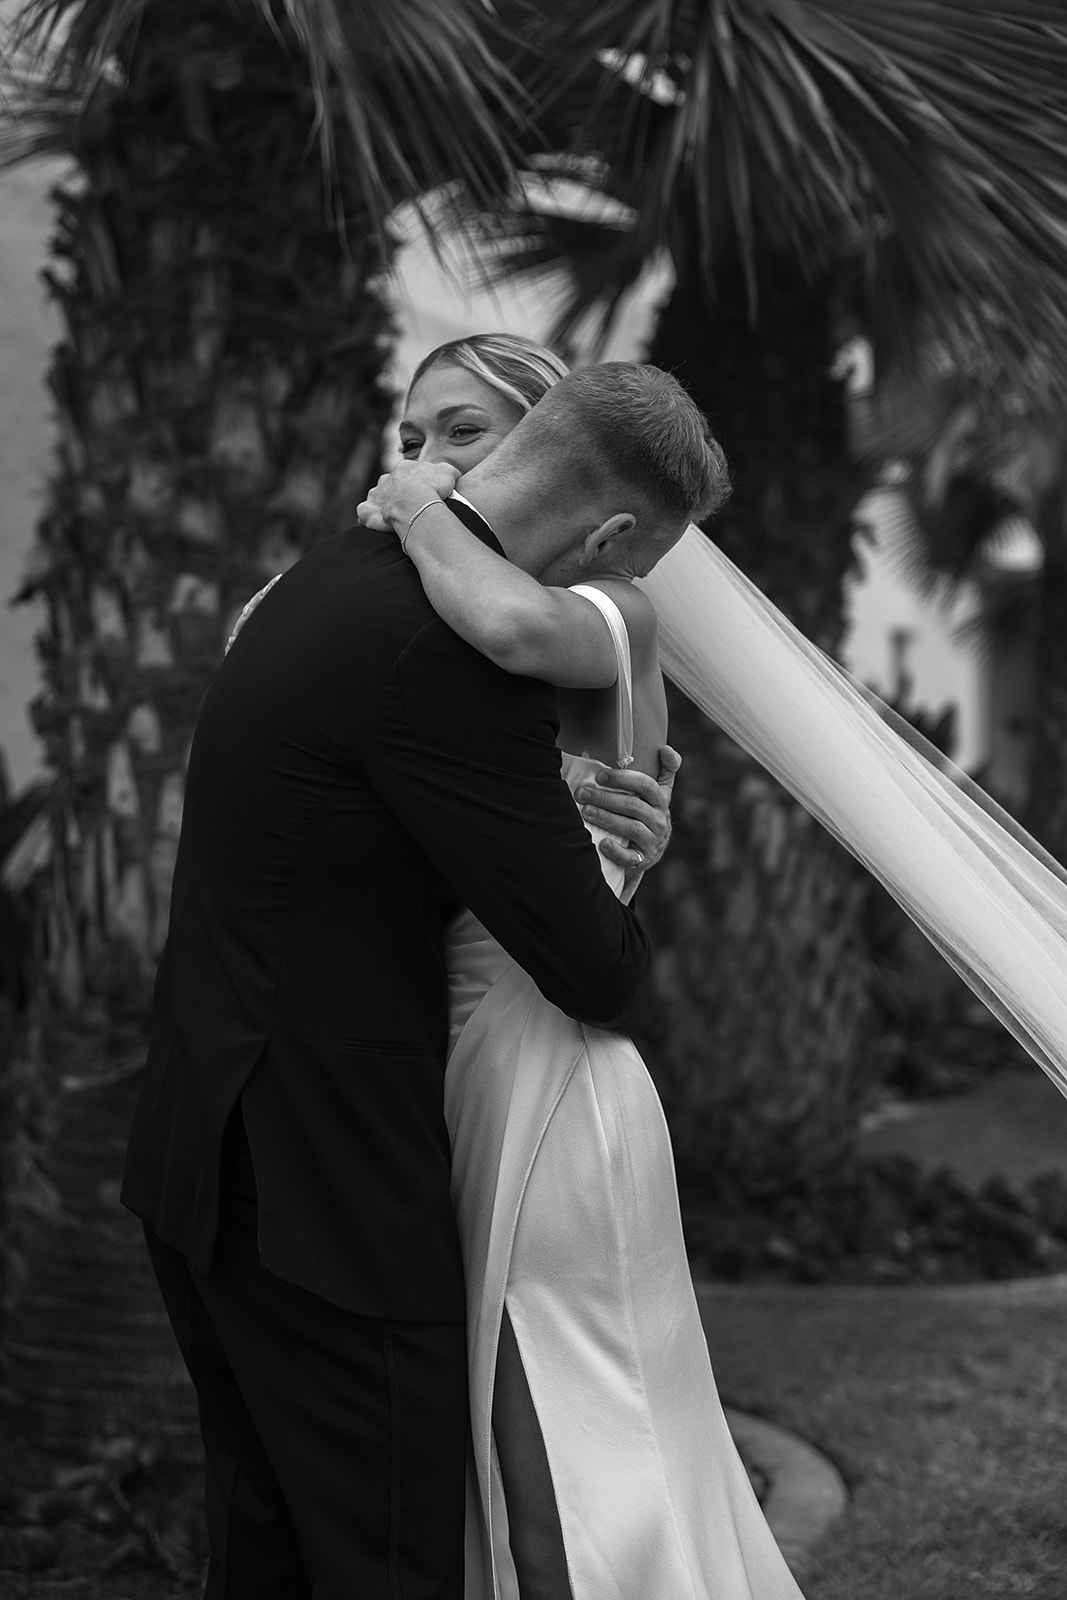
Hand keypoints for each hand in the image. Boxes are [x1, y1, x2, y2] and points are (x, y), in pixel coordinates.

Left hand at [357, 460, 459, 534]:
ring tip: (396, 518)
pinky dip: (370, 518)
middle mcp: (387, 479)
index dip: (416, 485)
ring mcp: (377, 495)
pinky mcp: (369, 511)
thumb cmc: (433, 488)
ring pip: (378, 498)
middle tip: (411, 508)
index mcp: (404, 468)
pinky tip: (379, 524)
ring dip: (384, 505)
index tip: (424, 495)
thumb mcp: (448, 473)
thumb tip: (452, 474)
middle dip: (398, 494)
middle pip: (391, 485)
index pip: (408, 474)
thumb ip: (448, 471)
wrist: (416, 503)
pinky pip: (365, 513)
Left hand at [576, 744, 680, 874]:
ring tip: (586, 811)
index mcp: (662, 800)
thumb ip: (665, 769)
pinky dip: (616, 851)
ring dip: (606, 819)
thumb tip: (666, 749)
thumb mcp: (659, 792)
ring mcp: (653, 841)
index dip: (623, 779)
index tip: (600, 775)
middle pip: (633, 806)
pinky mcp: (643, 860)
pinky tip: (602, 843)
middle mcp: (660, 820)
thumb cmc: (648, 813)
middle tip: (582, 793)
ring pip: (630, 828)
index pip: (645, 785)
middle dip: (605, 798)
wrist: (650, 850)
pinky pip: (630, 857)